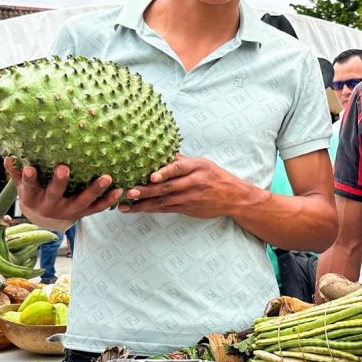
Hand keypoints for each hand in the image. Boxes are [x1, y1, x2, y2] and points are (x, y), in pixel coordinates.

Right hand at [4, 157, 122, 225]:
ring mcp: (69, 211)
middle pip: (55, 194)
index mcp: (33, 198)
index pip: (29, 188)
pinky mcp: (83, 213)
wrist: (46, 220)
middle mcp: (51, 206)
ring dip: (95, 190)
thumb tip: (9, 157)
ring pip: (82, 202)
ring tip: (106, 177)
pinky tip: (120, 190)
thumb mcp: (23, 187)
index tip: (30, 168)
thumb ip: (17, 173)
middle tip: (64, 168)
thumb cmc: (35, 195)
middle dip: (59, 182)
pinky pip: (97, 208)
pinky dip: (109, 200)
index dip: (29, 179)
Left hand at [119, 154, 242, 216]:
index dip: (165, 172)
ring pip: (164, 202)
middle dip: (146, 191)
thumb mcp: (203, 164)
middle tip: (129, 191)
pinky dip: (151, 209)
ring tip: (126, 205)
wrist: (234, 198)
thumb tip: (159, 151)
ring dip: (143, 204)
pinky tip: (137, 209)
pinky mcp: (188, 209)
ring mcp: (190, 198)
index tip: (151, 176)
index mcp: (197, 167)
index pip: (179, 168)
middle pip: (167, 187)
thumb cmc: (216, 176)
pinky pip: (166, 209)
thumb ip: (181, 160)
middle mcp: (194, 183)